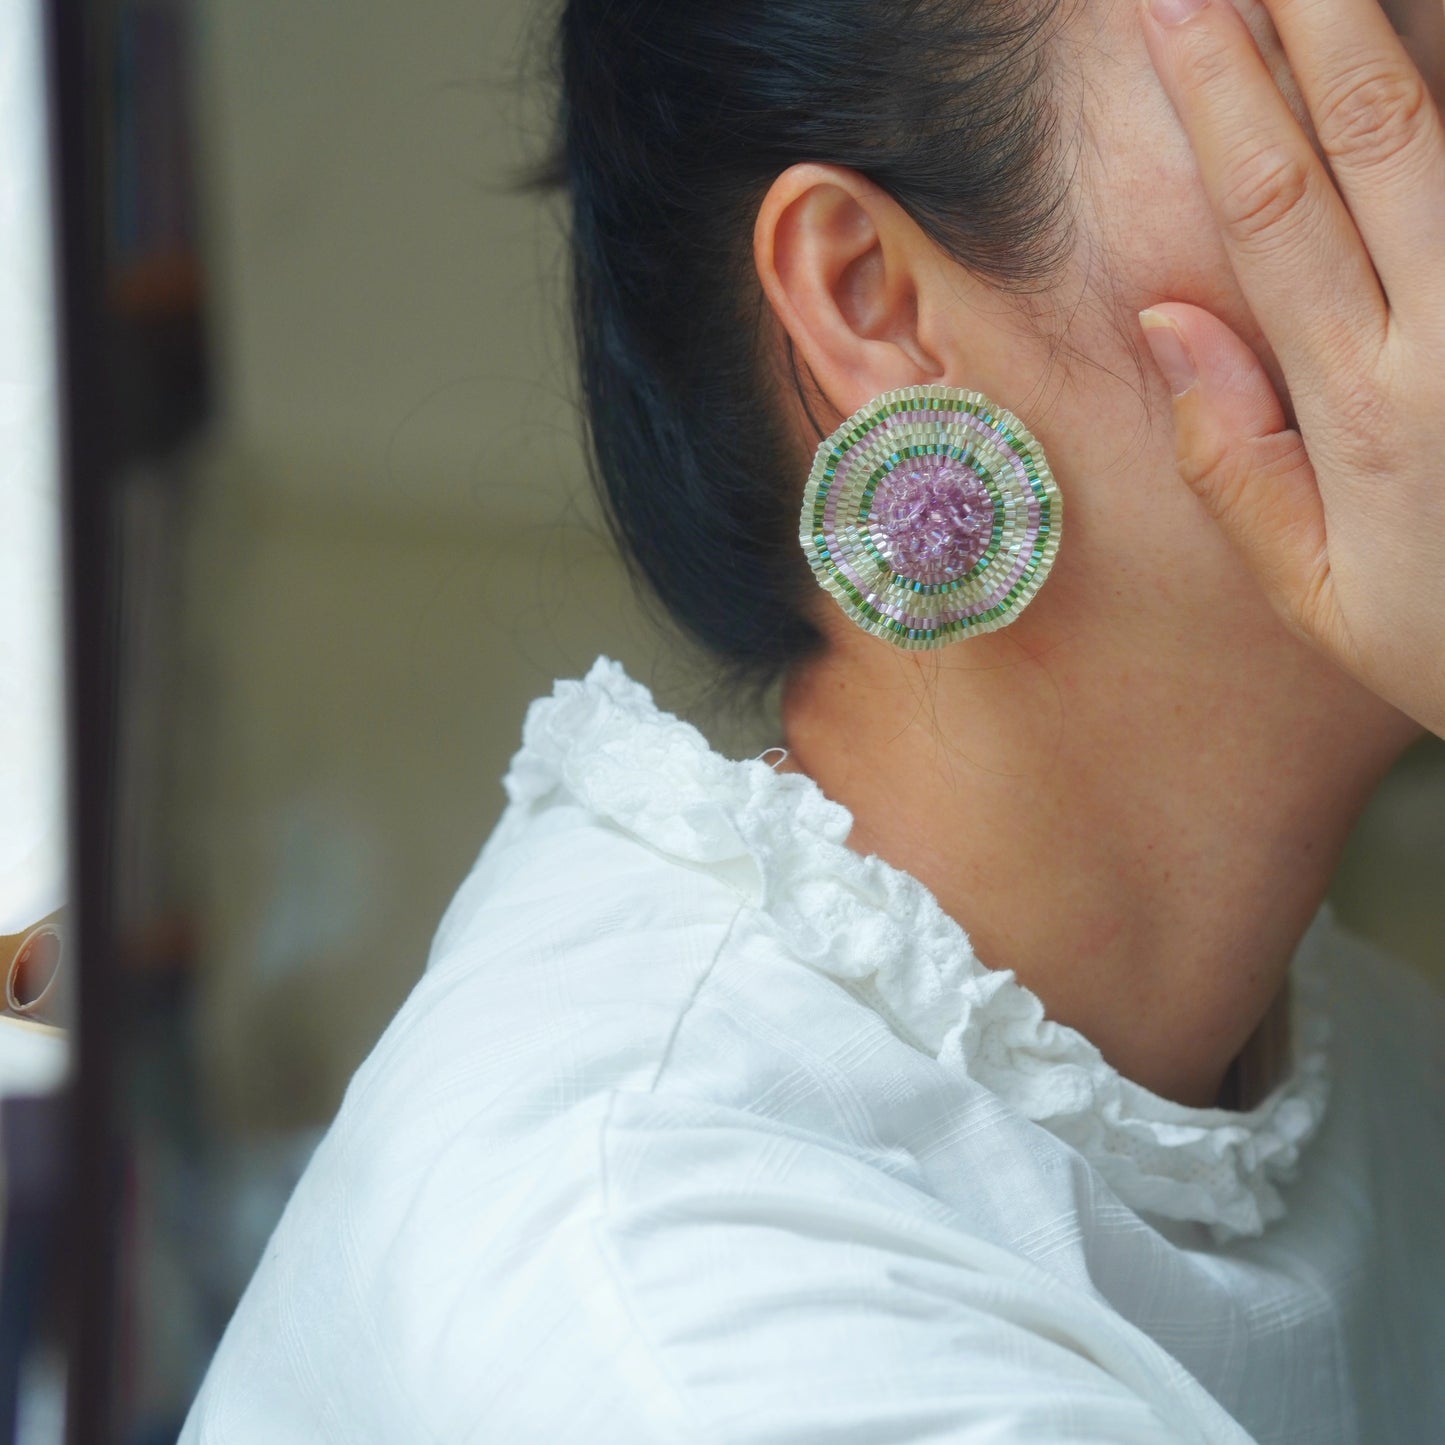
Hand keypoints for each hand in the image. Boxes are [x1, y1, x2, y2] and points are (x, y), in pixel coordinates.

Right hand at [1138, 0, 1444, 738]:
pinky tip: (1444, 40)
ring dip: (1400, 29)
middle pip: (1378, 135)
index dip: (1221, 98)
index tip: (1173, 7)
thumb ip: (1235, 463)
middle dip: (1310, 14)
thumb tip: (1168, 317)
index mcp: (1366, 410)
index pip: (1274, 213)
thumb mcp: (1319, 596)